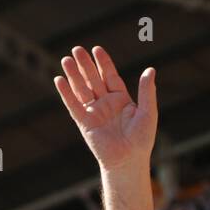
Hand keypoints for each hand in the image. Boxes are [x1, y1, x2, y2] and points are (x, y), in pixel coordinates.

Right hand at [55, 45, 155, 174]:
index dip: (103, 63)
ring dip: (73, 75)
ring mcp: (94, 113)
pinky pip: (73, 105)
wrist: (128, 160)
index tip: (96, 49)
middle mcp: (105, 104)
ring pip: (81, 89)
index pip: (109, 76)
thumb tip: (150, 70)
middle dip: (85, 65)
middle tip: (76, 49)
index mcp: (120, 100)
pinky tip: (59, 80)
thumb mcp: (148, 112)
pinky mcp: (84, 123)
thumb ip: (147, 91)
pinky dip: (66, 93)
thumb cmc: (141, 140)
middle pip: (93, 80)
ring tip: (66, 59)